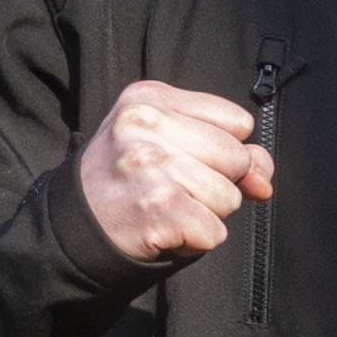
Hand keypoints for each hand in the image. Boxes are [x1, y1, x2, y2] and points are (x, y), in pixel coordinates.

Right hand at [71, 78, 271, 262]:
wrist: (73, 225)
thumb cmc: (129, 182)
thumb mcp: (170, 143)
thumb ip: (231, 149)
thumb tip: (263, 181)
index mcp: (149, 97)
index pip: (239, 122)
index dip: (226, 150)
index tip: (187, 159)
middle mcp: (145, 123)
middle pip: (238, 158)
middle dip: (217, 182)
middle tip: (170, 187)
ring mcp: (149, 163)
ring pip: (229, 197)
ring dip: (204, 213)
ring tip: (163, 206)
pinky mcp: (157, 206)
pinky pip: (215, 231)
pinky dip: (196, 239)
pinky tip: (161, 227)